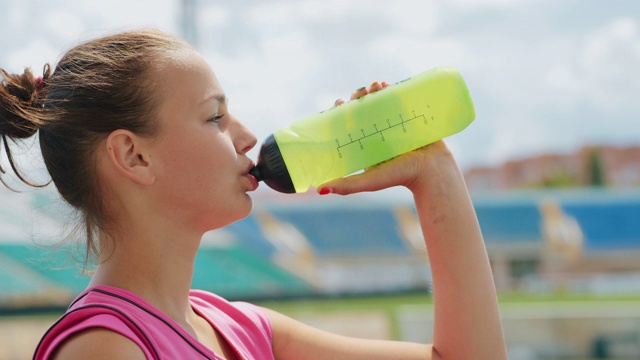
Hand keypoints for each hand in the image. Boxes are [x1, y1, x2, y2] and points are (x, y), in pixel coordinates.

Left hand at [318, 82, 457, 195]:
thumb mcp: (370, 181)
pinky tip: (386, 84)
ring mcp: (395, 123)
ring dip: (374, 90)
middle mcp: (379, 132)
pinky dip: (392, 89)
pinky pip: (399, 99)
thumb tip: (319, 190)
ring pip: (379, 102)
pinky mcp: (410, 117)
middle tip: (359, 93)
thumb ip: (347, 186)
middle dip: (358, 97)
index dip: (341, 112)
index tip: (338, 104)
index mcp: (366, 143)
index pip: (349, 123)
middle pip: (363, 109)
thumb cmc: (401, 177)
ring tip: (373, 86)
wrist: (432, 171)